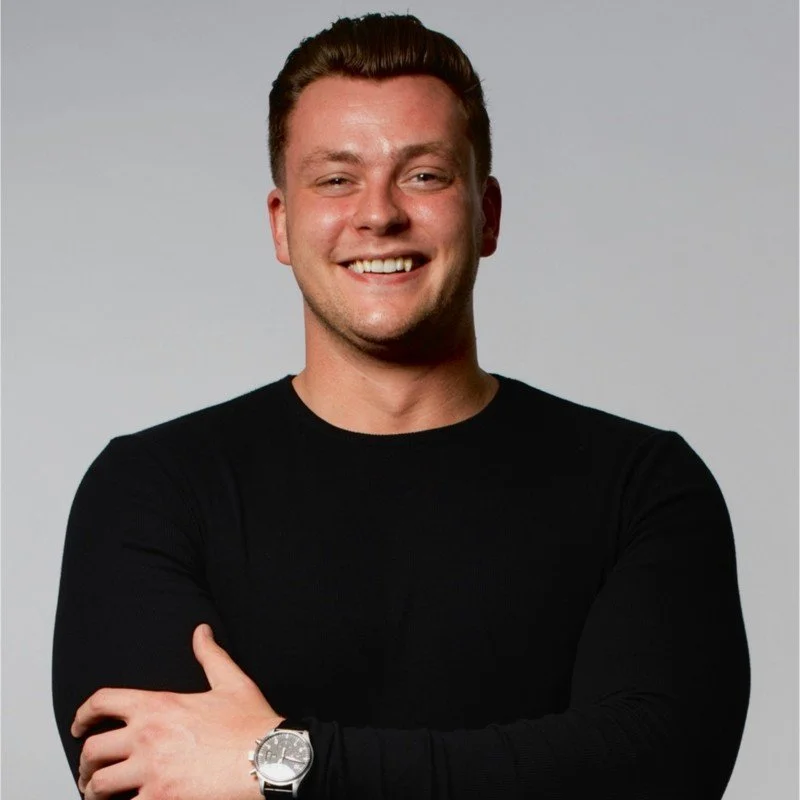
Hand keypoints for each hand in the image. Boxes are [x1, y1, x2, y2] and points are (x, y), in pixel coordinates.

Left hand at [71, 624, 282, 799]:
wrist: (267, 759)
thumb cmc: (250, 723)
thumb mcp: (231, 681)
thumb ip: (210, 655)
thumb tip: (201, 631)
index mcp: (158, 706)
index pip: (103, 702)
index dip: (83, 714)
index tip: (79, 727)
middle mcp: (147, 737)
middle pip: (93, 750)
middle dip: (85, 763)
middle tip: (89, 771)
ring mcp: (151, 772)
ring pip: (100, 786)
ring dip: (94, 791)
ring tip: (99, 795)